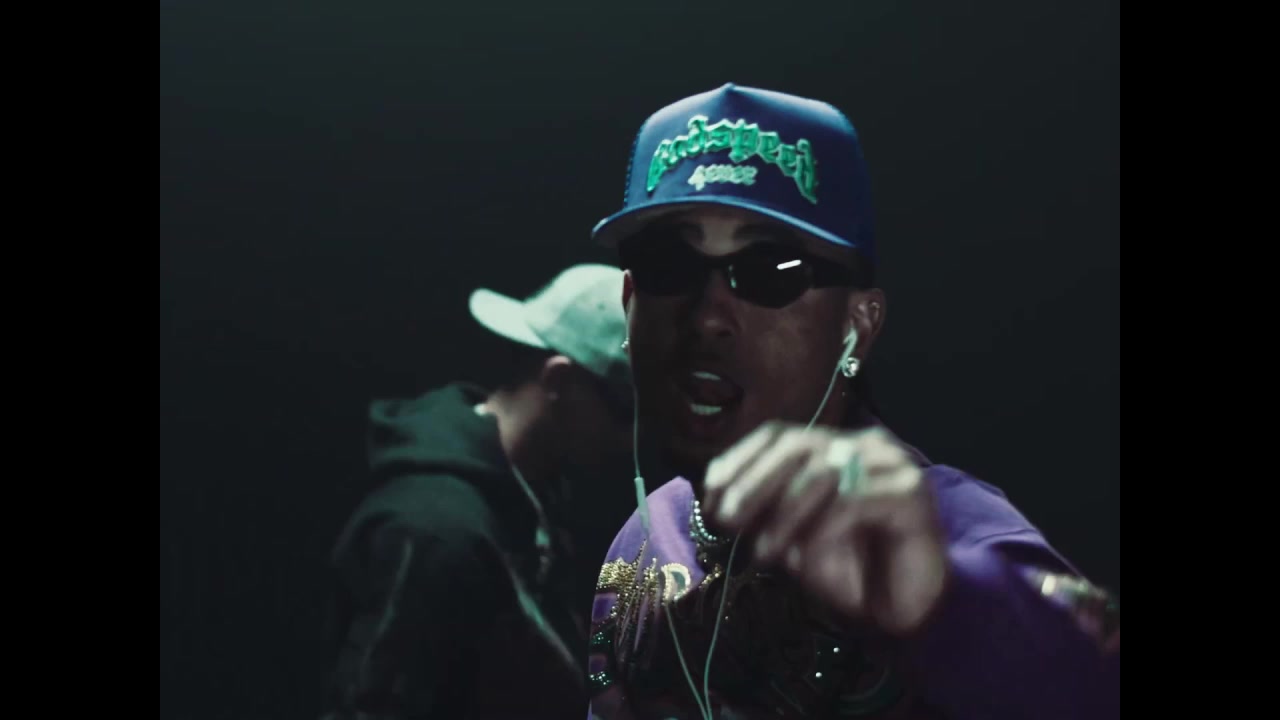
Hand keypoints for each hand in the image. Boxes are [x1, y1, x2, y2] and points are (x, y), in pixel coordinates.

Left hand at [701, 422, 948, 634]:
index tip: (708, 497)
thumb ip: (762, 512)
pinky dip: (821, 531)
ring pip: (822, 471)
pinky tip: (805, 562)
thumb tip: (717, 497)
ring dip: (784, 515)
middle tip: (726, 520)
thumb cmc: (849, 573)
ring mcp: (890, 464)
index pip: (776, 436)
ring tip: (763, 554)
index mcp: (832, 446)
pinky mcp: (910, 492)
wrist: (906, 612)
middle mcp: (862, 444)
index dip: (738, 462)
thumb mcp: (792, 539)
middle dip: (752, 483)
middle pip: (795, 446)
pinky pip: (852, 501)